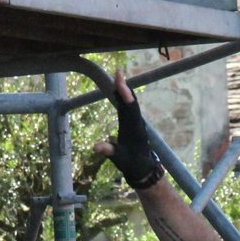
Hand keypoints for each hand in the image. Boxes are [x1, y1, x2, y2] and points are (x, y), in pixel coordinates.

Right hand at [94, 70, 162, 189]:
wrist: (143, 168)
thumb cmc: (130, 163)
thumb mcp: (119, 159)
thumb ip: (109, 151)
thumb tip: (96, 147)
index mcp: (133, 129)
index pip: (129, 108)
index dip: (125, 94)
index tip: (120, 81)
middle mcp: (136, 122)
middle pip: (130, 101)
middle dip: (124, 86)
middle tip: (118, 72)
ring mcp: (136, 122)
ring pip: (131, 103)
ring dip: (124, 90)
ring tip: (117, 77)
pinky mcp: (134, 123)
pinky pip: (129, 107)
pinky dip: (124, 98)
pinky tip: (119, 91)